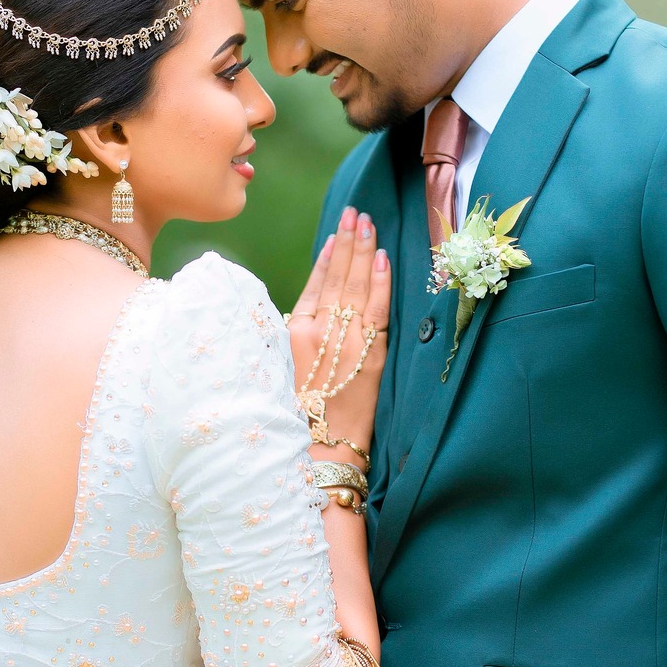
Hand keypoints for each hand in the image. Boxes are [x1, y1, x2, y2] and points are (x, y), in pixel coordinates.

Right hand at [289, 208, 390, 457]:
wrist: (318, 453)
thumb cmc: (297, 417)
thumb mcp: (283, 370)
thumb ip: (295, 338)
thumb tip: (309, 311)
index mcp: (292, 334)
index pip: (314, 284)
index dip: (328, 257)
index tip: (336, 233)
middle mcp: (317, 332)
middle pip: (336, 277)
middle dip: (348, 241)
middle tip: (356, 212)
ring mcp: (345, 341)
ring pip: (355, 286)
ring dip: (363, 250)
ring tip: (368, 222)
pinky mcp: (369, 355)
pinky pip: (376, 309)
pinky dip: (380, 282)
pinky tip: (383, 257)